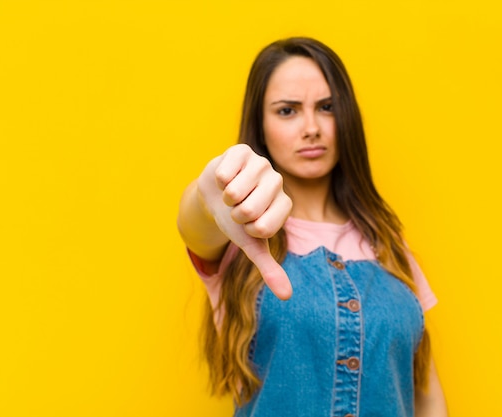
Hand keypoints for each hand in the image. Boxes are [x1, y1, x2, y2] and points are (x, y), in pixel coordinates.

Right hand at [197, 144, 292, 299]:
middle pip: (249, 210)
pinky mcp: (242, 150)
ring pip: (234, 191)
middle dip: (234, 215)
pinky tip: (224, 177)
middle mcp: (278, 181)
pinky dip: (217, 180)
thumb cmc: (237, 221)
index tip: (247, 224)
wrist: (215, 195)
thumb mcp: (252, 245)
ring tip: (230, 193)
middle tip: (237, 208)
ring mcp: (261, 163)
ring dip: (224, 198)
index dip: (246, 230)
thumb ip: (269, 268)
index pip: (263, 228)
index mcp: (284, 205)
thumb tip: (287, 296)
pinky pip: (223, 173)